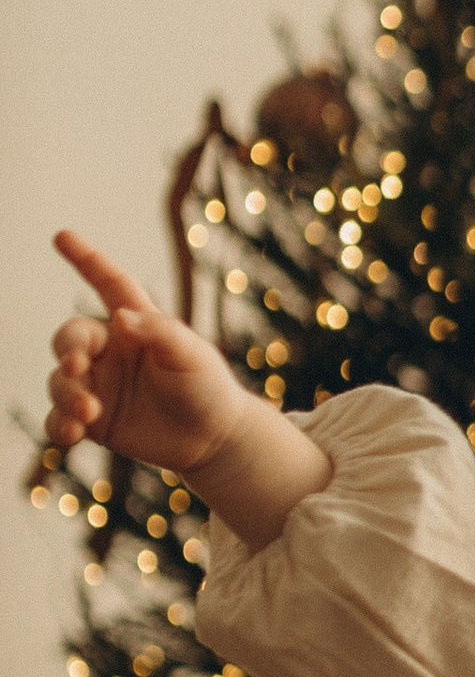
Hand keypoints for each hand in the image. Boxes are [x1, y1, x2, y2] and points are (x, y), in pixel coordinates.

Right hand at [46, 233, 244, 472]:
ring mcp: (99, 386)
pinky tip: (71, 434)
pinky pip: (60, 419)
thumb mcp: (192, 355)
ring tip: (88, 413)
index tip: (62, 235)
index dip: (86, 260)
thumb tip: (121, 316)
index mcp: (136, 325)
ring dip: (67, 394)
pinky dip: (59, 425)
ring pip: (60, 381)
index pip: (108, 285)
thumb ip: (159, 332)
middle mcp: (111, 352)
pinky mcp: (93, 421)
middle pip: (70, 338)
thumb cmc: (208, 389)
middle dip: (67, 349)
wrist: (214, 441)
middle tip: (77, 366)